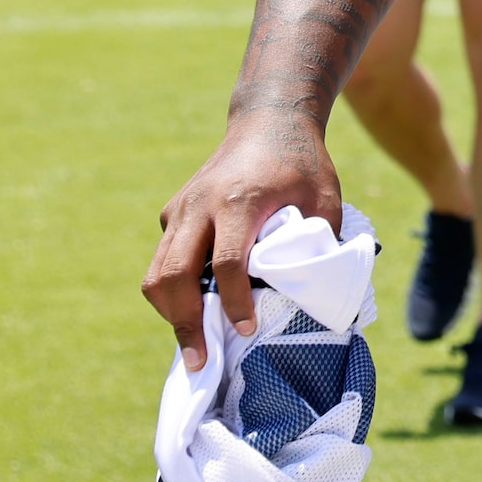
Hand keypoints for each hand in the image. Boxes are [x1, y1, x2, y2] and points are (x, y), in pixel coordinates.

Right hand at [143, 111, 340, 368]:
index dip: (234, 301)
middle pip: (172, 275)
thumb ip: (324, 241)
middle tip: (201, 361)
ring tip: (195, 345)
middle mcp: (199, 206)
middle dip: (184, 322)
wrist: (269, 120)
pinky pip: (163, 260)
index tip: (247, 327)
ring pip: (156, 273)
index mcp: (239, 201)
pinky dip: (173, 291)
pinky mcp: (172, 212)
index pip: (227, 262)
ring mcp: (180, 209)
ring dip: (171, 313)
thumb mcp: (325, 197)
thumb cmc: (303, 163)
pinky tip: (196, 310)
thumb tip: (325, 294)